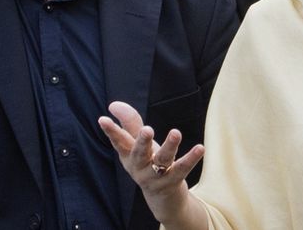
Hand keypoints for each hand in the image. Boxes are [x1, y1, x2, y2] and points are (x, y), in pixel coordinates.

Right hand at [98, 101, 204, 223]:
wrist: (162, 198)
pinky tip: (200, 148)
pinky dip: (191, 159)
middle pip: (140, 154)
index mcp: (129, 156)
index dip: (111, 131)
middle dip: (142, 142)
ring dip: (169, 146)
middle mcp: (139, 168)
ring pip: (162, 161)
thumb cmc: (148, 163)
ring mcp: (155, 177)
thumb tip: (113, 104)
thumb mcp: (138, 145)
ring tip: (176, 132)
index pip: (119, 142)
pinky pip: (182, 169)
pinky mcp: (171, 182)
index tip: (102, 119)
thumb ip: (129, 123)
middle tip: (147, 130)